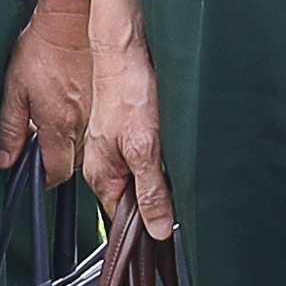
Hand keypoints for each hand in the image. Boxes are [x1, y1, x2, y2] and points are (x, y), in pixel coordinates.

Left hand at [0, 0, 91, 169]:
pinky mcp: (109, 100)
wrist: (72, 17)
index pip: (56, 172)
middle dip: (57, 157)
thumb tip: (6, 160)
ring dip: (72, 143)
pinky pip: (99, 126)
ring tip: (58, 121)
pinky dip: (86, 125)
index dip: (43, 176)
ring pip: (88, 147)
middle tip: (42, 140)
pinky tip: (74, 108)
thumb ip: (9, 130)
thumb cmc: (43, 46)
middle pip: (74, 163)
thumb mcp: (14, 90)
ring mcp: (99, 112)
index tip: (35, 169)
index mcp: (58, 124)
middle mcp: (83, 123)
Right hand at [81, 21, 171, 234]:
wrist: (126, 52)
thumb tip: (157, 228)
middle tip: (184, 202)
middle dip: (157, 205)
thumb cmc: (129, 92)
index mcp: (101, 174)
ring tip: (180, 175)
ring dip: (162, 182)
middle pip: (133, 201)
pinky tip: (175, 154)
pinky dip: (163, 162)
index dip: (145, 228)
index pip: (121, 219)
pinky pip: (147, 161)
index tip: (169, 233)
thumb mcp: (144, 149)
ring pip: (143, 180)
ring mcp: (116, 150)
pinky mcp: (130, 135)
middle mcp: (105, 165)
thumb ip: (151, 192)